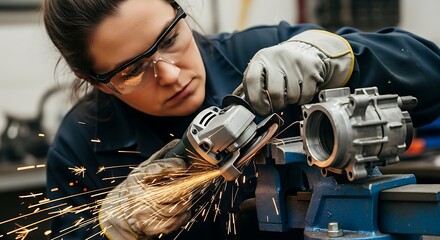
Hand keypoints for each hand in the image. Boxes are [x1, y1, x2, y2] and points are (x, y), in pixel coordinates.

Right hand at [99, 139, 190, 239]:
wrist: (121, 214)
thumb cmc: (135, 189)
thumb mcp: (143, 170)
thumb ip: (160, 157)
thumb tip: (176, 143)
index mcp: (137, 178)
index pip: (158, 169)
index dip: (174, 165)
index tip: (183, 165)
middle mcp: (140, 196)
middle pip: (173, 190)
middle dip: (184, 185)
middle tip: (187, 182)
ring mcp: (146, 213)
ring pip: (179, 205)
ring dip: (186, 199)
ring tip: (183, 195)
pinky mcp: (154, 227)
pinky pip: (179, 219)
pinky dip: (185, 213)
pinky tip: (180, 208)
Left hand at [237, 30, 353, 115]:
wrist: (302, 51)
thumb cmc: (276, 65)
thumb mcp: (260, 69)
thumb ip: (249, 86)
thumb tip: (236, 102)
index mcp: (261, 59)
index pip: (251, 81)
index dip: (255, 100)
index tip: (260, 109)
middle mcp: (277, 58)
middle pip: (275, 93)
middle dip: (275, 104)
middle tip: (275, 103)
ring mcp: (296, 63)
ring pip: (292, 96)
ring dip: (289, 101)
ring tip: (287, 93)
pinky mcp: (311, 69)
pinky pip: (306, 95)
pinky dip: (302, 99)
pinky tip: (299, 91)